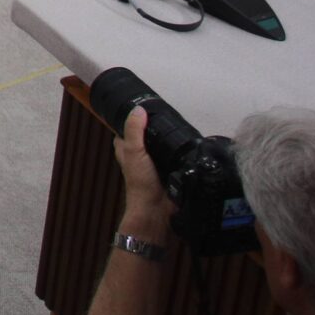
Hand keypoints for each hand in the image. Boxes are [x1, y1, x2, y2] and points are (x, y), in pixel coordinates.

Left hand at [113, 107, 167, 232]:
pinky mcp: (169, 169)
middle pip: (146, 134)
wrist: (157, 209)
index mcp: (127, 148)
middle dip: (155, 127)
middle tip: (167, 115)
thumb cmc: (140, 183)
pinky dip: (179, 151)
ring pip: (161, 144)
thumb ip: (134, 131)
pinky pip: (174, 155)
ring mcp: (155, 162)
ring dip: (169, 139)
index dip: (134, 116)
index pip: (127, 127)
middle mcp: (140, 154)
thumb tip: (138, 109)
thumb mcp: (133, 152)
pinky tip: (187, 145)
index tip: (145, 105)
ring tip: (179, 127)